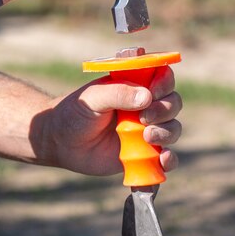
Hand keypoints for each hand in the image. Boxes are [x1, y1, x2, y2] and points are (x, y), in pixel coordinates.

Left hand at [45, 65, 181, 175]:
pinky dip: (170, 159)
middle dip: (165, 109)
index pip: (162, 76)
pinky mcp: (144, 153)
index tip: (153, 90)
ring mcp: (145, 129)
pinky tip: (162, 159)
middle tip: (144, 117)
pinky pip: (167, 158)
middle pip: (172, 102)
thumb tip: (147, 97)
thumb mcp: (94, 97)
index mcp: (133, 84)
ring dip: (167, 132)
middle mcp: (144, 105)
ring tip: (147, 137)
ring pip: (173, 128)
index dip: (164, 81)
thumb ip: (118, 93)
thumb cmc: (75, 111)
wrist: (61, 141)